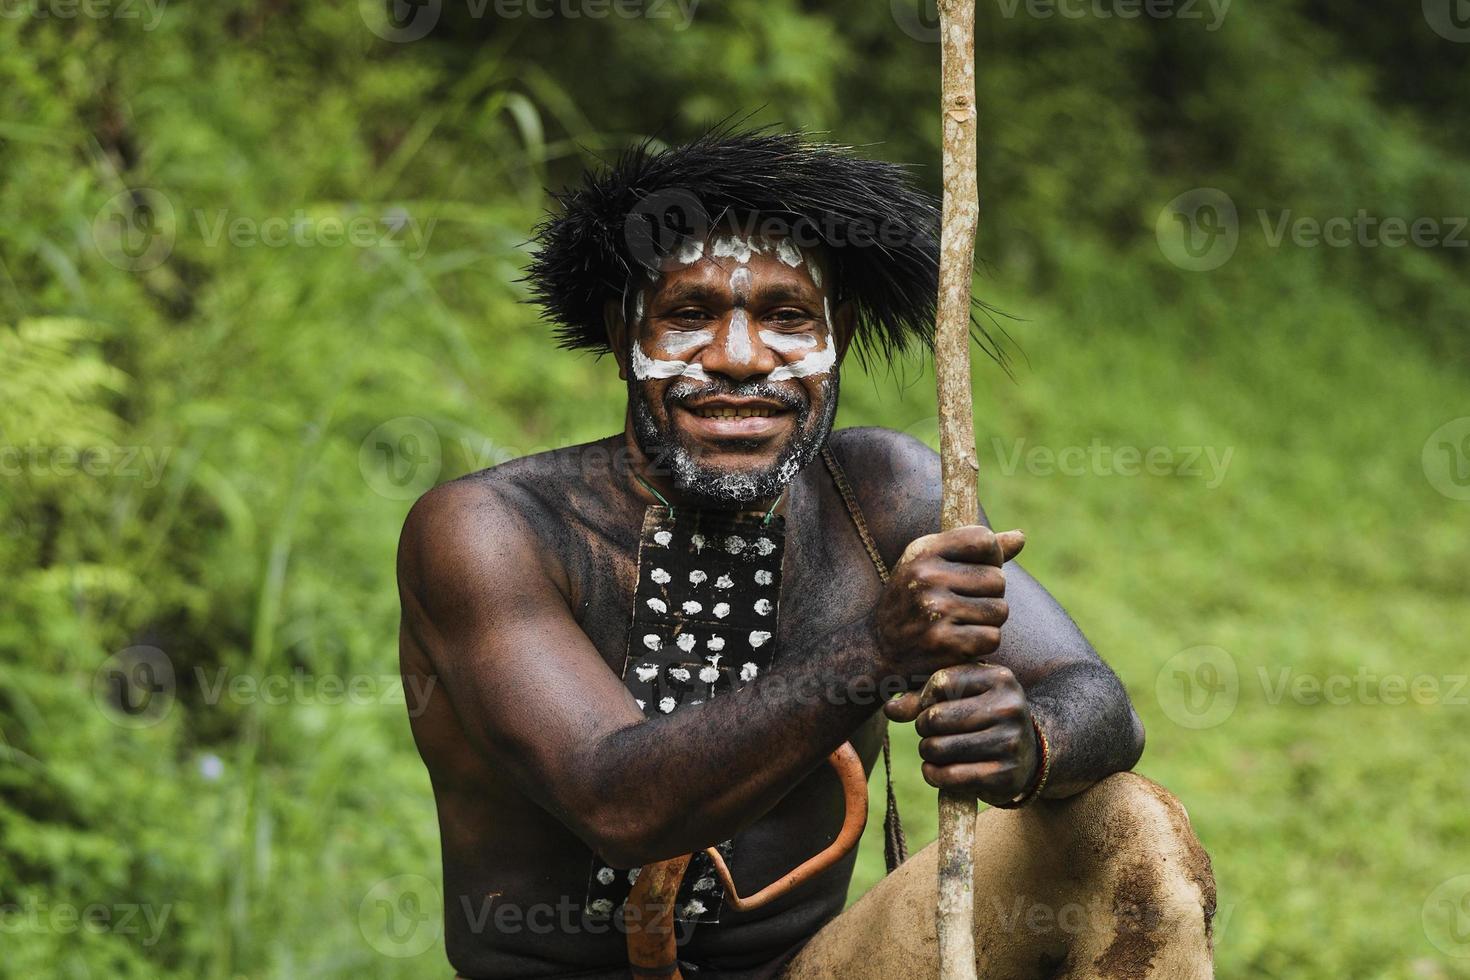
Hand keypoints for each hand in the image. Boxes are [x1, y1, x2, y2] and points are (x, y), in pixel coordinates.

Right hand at [870, 525, 1024, 682]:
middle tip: (963, 606)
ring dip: (987, 622)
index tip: (975, 572)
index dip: (990, 557)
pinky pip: (992, 638)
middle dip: (989, 596)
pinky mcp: (942, 641)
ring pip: (1000, 611)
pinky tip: (960, 643)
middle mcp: (926, 576)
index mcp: (923, 550)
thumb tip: (1021, 537)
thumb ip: (976, 551)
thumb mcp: (932, 566)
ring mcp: (934, 609)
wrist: (876, 648)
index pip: (983, 539)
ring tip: (961, 624)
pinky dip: (982, 645)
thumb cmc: (913, 601)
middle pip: (997, 579)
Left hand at [885, 662, 1039, 805]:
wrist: (1026, 755)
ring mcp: (1010, 742)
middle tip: (932, 732)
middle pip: (935, 717)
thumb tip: (890, 709)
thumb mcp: (960, 696)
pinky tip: (935, 770)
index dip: (924, 698)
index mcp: (1000, 677)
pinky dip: (933, 775)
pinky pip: (950, 775)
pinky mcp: (1005, 775)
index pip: (940, 682)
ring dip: (927, 752)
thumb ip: (921, 697)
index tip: (930, 705)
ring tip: (934, 750)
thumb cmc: (981, 717)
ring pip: (938, 748)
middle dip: (923, 727)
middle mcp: (1009, 707)